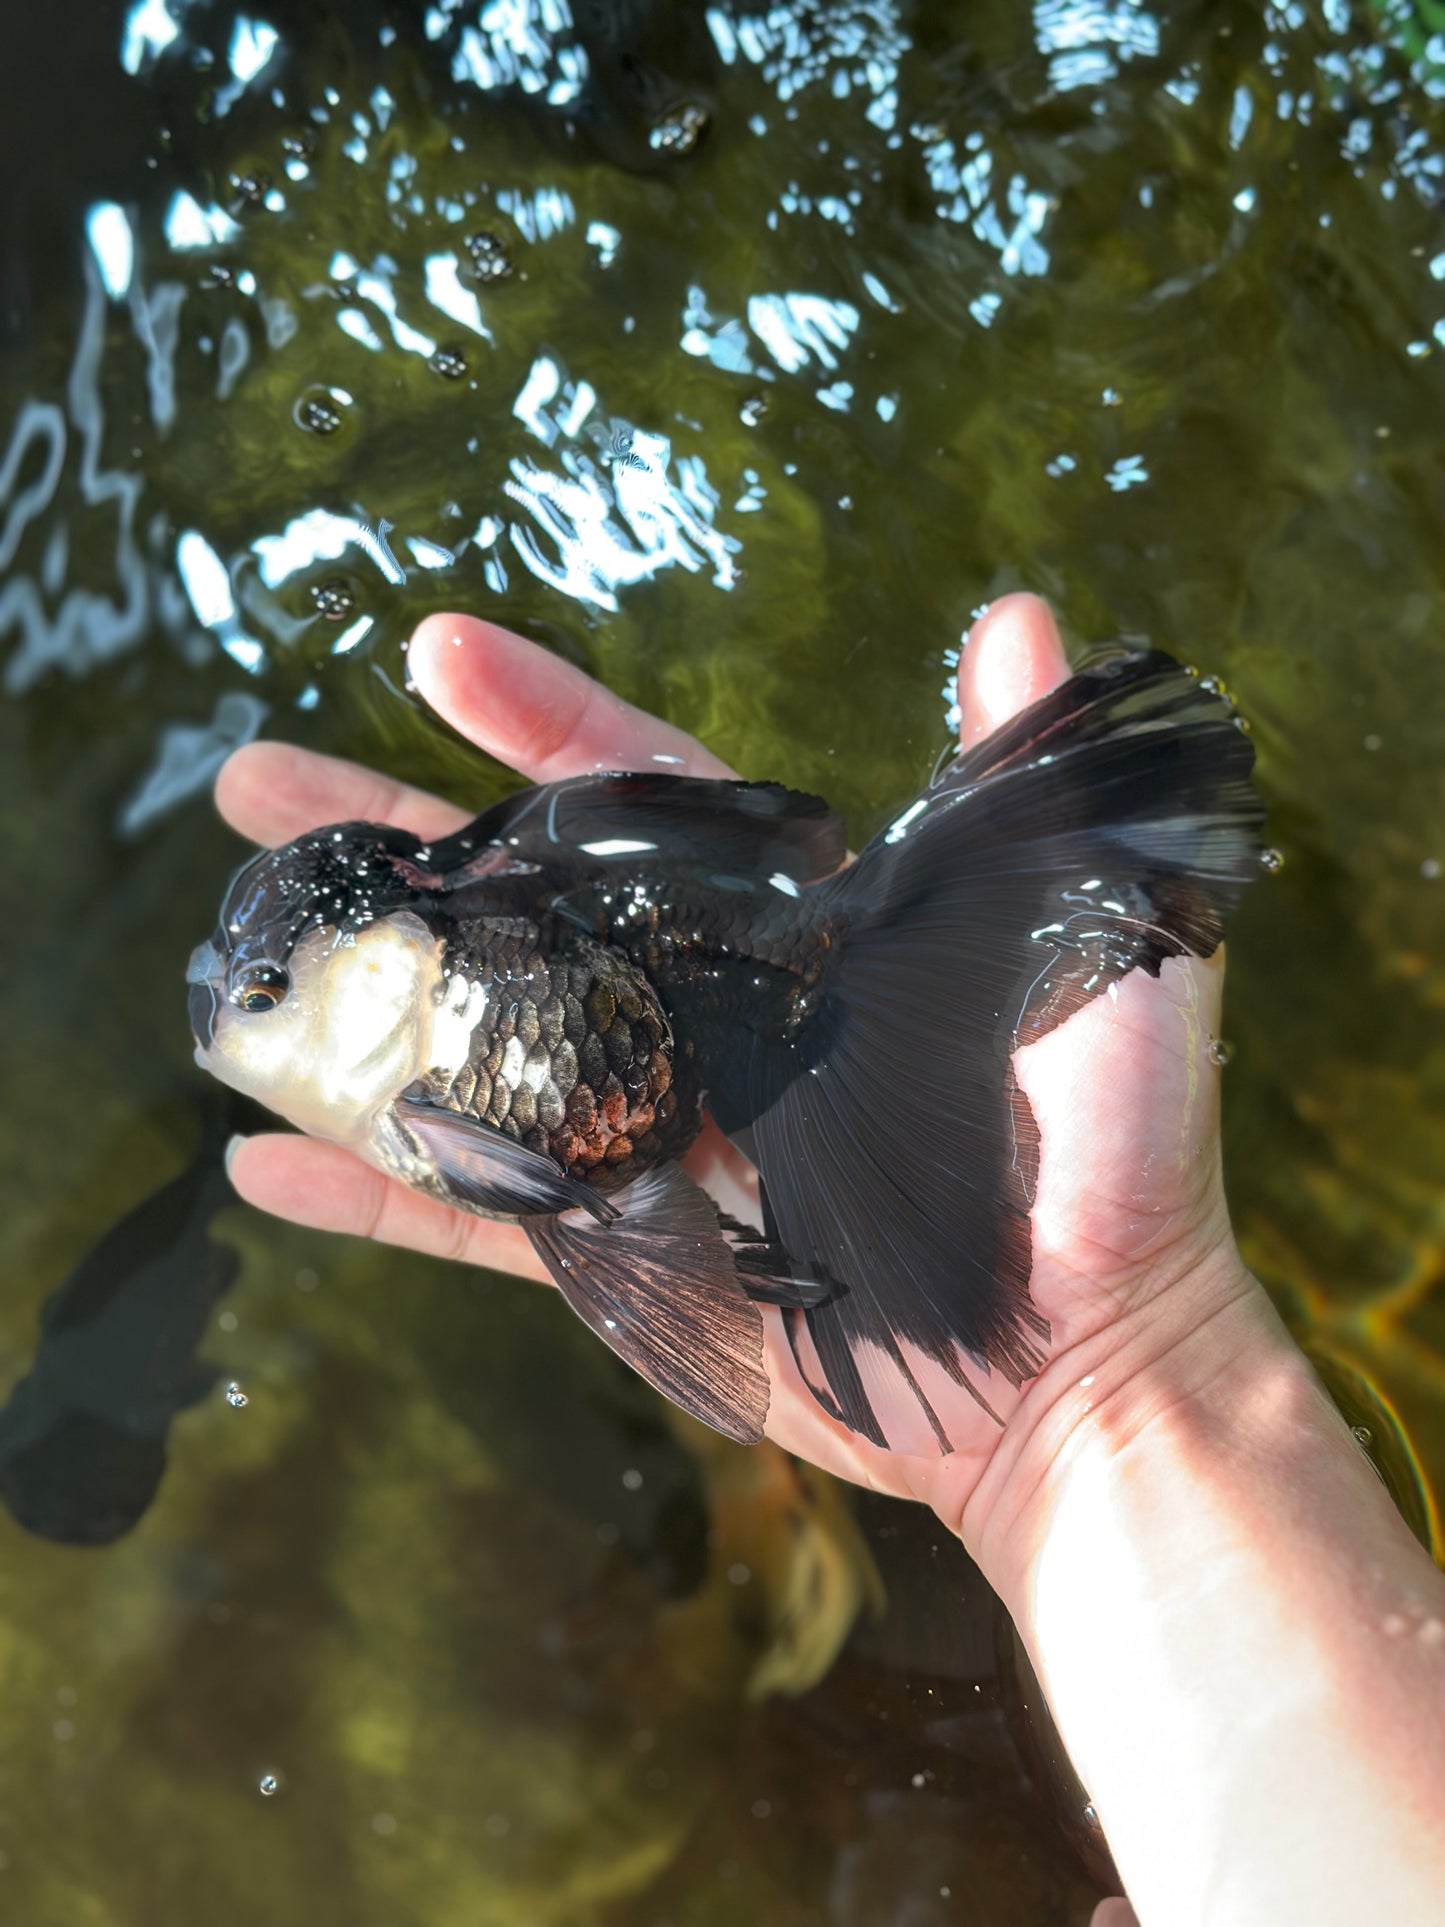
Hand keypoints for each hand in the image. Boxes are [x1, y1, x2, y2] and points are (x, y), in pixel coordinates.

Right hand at [217, 594, 1271, 1587]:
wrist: (1090, 1367)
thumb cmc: (1119, 1156)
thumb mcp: (1094, 942)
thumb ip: (1029, 794)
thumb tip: (1021, 613)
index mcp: (799, 934)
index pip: (646, 800)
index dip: (541, 720)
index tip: (434, 651)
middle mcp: (710, 1019)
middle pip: (519, 908)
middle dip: (387, 836)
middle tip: (251, 783)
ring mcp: (657, 1137)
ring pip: (475, 1053)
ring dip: (348, 1001)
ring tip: (225, 953)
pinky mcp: (632, 1258)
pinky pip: (479, 1223)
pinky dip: (372, 1197)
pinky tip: (258, 1169)